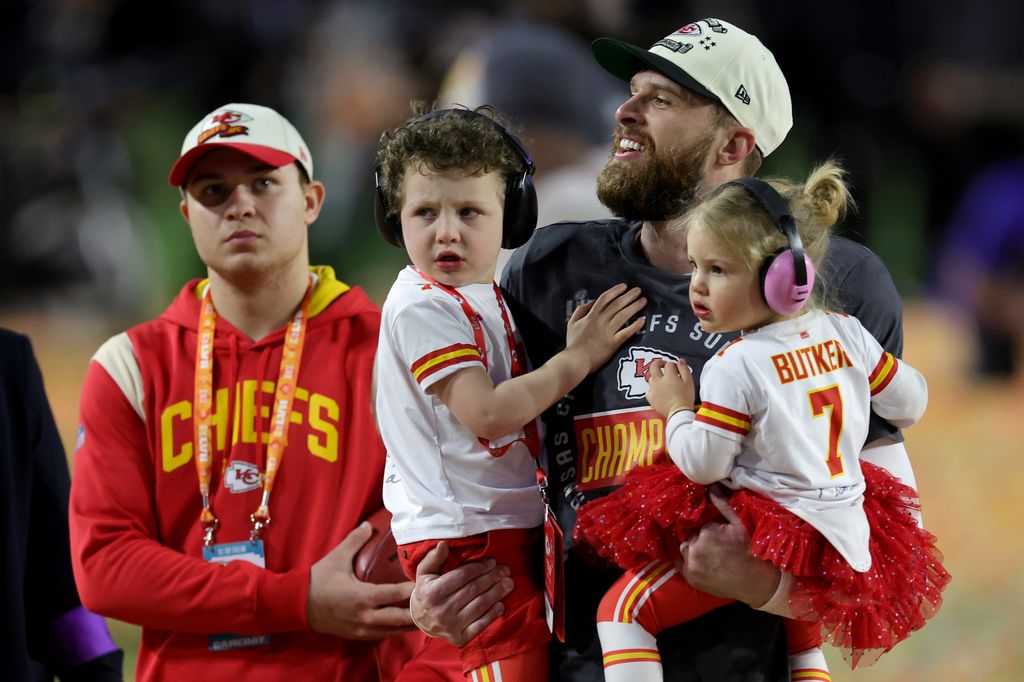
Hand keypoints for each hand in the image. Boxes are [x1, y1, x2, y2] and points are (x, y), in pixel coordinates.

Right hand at [307, 522, 415, 638]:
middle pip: (399, 618)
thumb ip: (355, 540)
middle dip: (416, 612)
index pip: (394, 594)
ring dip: (408, 624)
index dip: (411, 590)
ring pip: (393, 630)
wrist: (298, 605)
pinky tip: (404, 624)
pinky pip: (382, 635)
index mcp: (362, 596)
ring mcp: (362, 629)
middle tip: (432, 603)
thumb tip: (370, 524)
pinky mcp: (358, 635)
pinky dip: (395, 629)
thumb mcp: (337, 558)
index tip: (425, 583)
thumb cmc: (319, 581)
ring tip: (425, 615)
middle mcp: (365, 616)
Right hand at [409, 541, 513, 646]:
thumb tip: (443, 544)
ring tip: (508, 583)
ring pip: (480, 606)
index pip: (462, 576)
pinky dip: (493, 614)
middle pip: (473, 590)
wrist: (421, 620)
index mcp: (432, 593)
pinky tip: (501, 604)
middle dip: (492, 578)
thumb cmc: (426, 591)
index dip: (479, 567)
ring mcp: (451, 626)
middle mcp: (442, 610)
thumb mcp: (424, 572)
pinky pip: (480, 625)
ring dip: (497, 593)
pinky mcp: (459, 638)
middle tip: (505, 570)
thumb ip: (433, 558)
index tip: (492, 561)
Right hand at [565, 284, 645, 371]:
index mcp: (591, 316)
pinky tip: (642, 320)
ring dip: (635, 307)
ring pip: (623, 315)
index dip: (615, 291)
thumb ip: (581, 310)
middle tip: (638, 290)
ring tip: (643, 301)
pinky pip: (626, 332)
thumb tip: (591, 301)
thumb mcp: (572, 323)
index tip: (624, 286)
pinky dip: (635, 326)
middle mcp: (601, 321)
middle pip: (617, 304)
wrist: (576, 360)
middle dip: (629, 295)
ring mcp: (608, 332)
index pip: (605, 298)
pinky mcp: (613, 343)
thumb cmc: (573, 343)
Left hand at [646, 357, 694, 417]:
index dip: (674, 365)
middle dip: (658, 363)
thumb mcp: (689, 381)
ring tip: (664, 380)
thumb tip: (680, 361)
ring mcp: (653, 390)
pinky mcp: (651, 398)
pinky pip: (648, 390)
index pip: (669, 364)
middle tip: (663, 365)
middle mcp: (659, 381)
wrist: (678, 413)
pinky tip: (658, 391)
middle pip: (653, 367)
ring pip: (651, 378)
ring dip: (656, 376)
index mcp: (669, 376)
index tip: (677, 370)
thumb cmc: (685, 398)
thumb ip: (684, 369)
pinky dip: (652, 389)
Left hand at [677, 487, 780, 606]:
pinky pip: (682, 563)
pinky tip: (699, 558)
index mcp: (705, 533)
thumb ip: (722, 504)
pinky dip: (688, 559)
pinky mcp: (690, 579)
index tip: (713, 527)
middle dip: (697, 535)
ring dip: (692, 547)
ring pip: (684, 548)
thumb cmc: (751, 549)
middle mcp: (694, 550)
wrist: (757, 582)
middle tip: (712, 540)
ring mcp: (691, 566)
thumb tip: (711, 485)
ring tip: (708, 551)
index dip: (704, 524)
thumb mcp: (739, 524)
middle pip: (689, 535)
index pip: (696, 521)